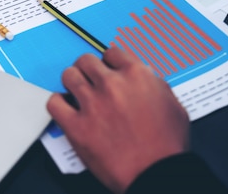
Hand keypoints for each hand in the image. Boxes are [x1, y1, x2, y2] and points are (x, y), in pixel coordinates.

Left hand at [47, 47, 189, 193]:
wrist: (158, 175)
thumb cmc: (168, 146)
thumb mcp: (173, 105)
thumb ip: (154, 84)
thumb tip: (142, 76)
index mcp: (137, 75)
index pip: (111, 52)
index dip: (109, 62)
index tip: (107, 70)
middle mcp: (112, 84)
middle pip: (86, 61)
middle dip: (88, 69)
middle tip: (90, 81)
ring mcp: (92, 104)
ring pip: (69, 75)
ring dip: (72, 82)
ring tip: (76, 92)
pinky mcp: (76, 126)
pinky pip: (54, 102)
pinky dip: (58, 103)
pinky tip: (65, 108)